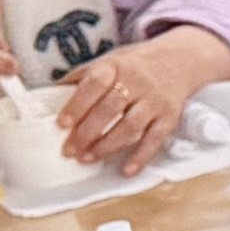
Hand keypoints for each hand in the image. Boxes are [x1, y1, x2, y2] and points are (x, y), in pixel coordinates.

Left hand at [50, 33, 220, 173]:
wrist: (181, 60)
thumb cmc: (135, 64)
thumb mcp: (109, 60)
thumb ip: (82, 77)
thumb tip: (48, 94)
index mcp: (116, 66)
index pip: (94, 85)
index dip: (77, 105)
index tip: (61, 125)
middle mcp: (137, 82)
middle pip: (110, 109)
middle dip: (87, 132)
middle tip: (69, 151)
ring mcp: (154, 101)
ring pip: (130, 126)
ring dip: (107, 146)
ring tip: (87, 159)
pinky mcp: (169, 117)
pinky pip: (155, 139)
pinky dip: (141, 157)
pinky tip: (126, 170)